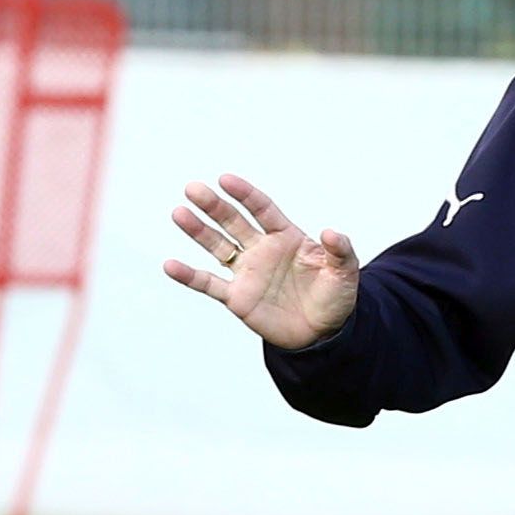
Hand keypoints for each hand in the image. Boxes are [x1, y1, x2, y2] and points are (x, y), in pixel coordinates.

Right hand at [162, 175, 360, 349]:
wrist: (324, 334)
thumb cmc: (335, 298)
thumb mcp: (345, 273)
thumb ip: (340, 250)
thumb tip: (332, 232)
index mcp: (286, 237)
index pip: (262, 209)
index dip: (245, 194)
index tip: (225, 180)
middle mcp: (262, 250)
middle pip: (233, 222)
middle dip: (214, 206)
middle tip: (193, 189)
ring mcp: (247, 272)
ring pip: (217, 246)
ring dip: (198, 231)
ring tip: (179, 213)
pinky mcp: (237, 298)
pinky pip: (209, 284)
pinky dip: (189, 276)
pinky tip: (170, 265)